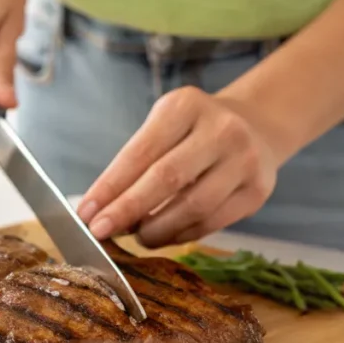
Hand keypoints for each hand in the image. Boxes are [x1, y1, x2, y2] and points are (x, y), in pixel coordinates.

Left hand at [78, 87, 281, 247]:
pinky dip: (181, 235)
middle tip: (101, 232)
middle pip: (167, 179)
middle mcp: (221, 129)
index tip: (86, 213)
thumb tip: (101, 210)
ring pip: (192, 207)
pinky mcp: (257, 191)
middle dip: (127, 210)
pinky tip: (163, 236)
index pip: (140, 152)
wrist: (256, 126)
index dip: (110, 186)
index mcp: (186, 106)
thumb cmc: (194, 130)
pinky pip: (212, 223)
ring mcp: (244, 160)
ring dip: (156, 229)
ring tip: (136, 236)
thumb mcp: (164, 126)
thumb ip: (135, 163)